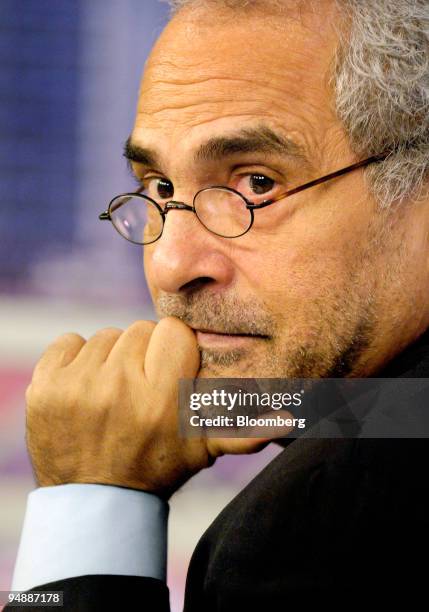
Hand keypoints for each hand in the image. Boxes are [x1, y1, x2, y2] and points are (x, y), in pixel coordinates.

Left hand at [25, 317, 271, 497]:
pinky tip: (85, 389)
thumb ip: (245, 428)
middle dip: (142, 355)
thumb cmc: (156, 466)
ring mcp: (77, 386)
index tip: (166, 376)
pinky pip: (68, 343)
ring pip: (105, 337)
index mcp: (162, 398)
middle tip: (139, 389)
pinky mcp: (44, 387)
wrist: (96, 499)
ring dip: (111, 360)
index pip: (172, 333)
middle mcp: (119, 388)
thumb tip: (290, 416)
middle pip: (138, 331)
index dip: (172, 352)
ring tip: (112, 393)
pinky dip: (76, 359)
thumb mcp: (203, 448)